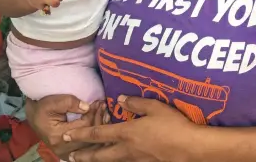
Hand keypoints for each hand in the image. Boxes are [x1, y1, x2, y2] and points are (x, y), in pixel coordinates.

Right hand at [25, 95, 104, 158]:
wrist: (34, 116)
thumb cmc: (43, 107)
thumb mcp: (53, 101)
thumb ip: (70, 102)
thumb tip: (87, 107)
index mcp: (59, 136)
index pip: (84, 127)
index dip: (93, 114)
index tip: (99, 102)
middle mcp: (63, 149)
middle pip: (89, 138)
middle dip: (99, 121)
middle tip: (104, 106)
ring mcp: (66, 154)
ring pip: (90, 145)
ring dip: (99, 129)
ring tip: (104, 113)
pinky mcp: (69, 153)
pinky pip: (87, 148)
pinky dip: (95, 137)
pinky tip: (100, 124)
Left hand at [63, 96, 198, 161]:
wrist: (189, 148)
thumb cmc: (172, 125)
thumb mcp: (154, 107)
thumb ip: (135, 103)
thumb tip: (120, 99)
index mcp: (127, 132)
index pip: (98, 134)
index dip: (80, 134)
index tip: (65, 136)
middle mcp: (126, 149)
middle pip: (99, 155)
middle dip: (82, 155)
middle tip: (68, 156)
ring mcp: (135, 160)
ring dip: (95, 161)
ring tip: (84, 160)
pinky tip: (114, 160)